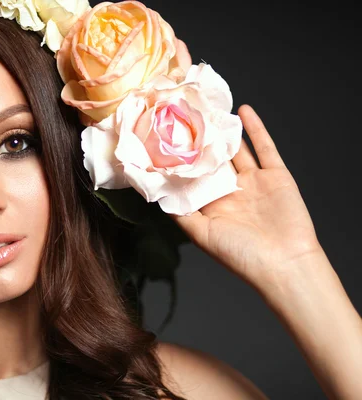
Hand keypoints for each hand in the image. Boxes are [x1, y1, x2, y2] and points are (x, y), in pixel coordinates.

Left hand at [172, 105, 324, 291]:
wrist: (284, 263)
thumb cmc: (240, 254)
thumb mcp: (201, 234)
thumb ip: (181, 214)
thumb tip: (158, 197)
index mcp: (213, 206)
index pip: (194, 178)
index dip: (182, 161)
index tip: (166, 141)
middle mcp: (232, 192)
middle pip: (214, 160)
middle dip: (202, 142)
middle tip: (186, 117)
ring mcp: (254, 182)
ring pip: (237, 150)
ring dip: (225, 131)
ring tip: (211, 110)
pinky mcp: (276, 176)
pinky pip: (264, 147)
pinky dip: (255, 129)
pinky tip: (243, 111)